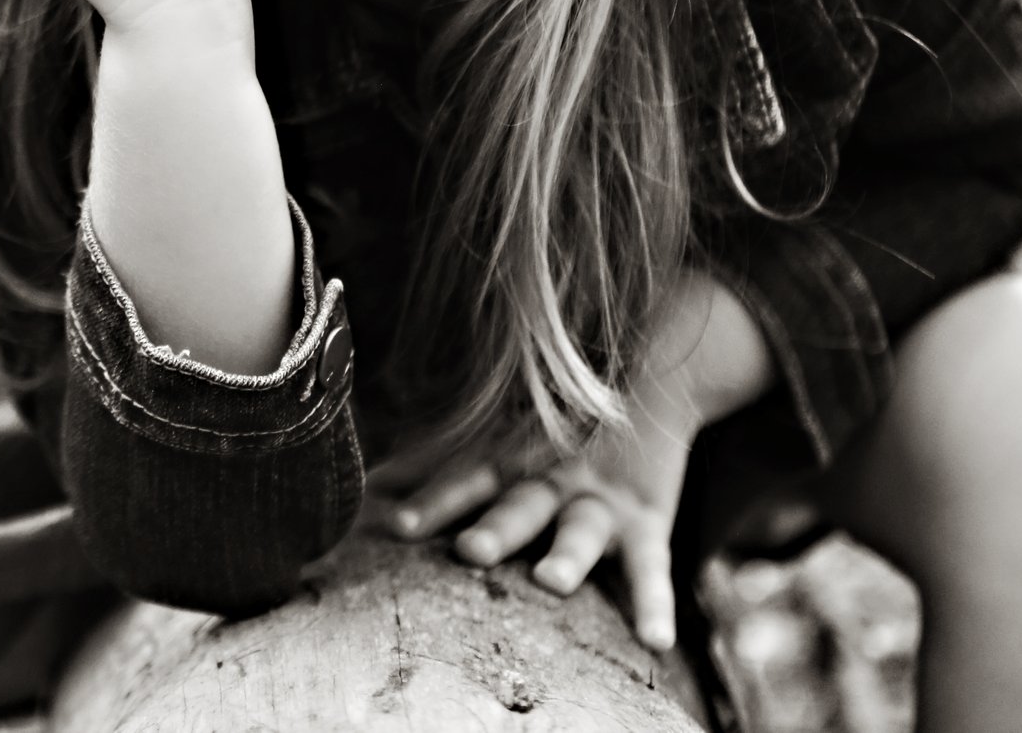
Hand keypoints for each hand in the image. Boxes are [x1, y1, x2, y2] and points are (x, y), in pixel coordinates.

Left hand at [384, 407, 696, 652]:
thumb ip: (431, 464)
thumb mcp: (492, 439)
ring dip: (568, 555)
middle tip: (470, 551)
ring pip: (581, 529)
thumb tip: (366, 483)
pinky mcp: (646, 521)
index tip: (398, 525)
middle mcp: (548, 479)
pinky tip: (655, 641)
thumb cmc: (548, 428)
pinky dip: (655, 603)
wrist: (646, 381)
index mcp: (506, 460)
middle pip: (518, 504)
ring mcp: (598, 500)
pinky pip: (651, 568)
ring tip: (551, 582)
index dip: (432, 499)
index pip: (464, 479)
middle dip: (496, 529)